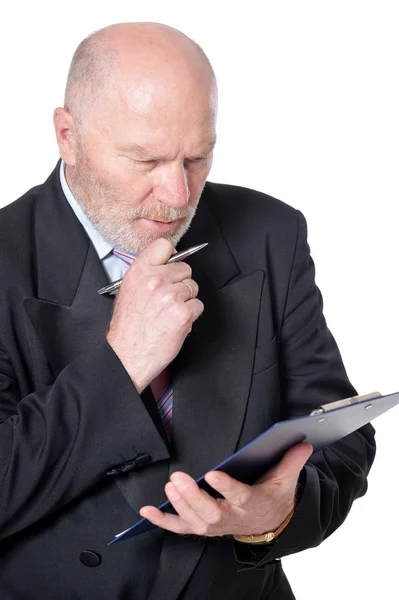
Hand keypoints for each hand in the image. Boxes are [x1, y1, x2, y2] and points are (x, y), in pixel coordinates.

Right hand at [106, 238, 203, 392]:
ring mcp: (171, 296)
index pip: (164, 246)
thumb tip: (165, 264)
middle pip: (185, 268)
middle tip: (169, 298)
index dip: (171, 256)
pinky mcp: (183, 313)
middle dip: (180, 283)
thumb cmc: (128, 328)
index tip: (171, 265)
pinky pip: (198, 305)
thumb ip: (146, 274)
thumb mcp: (127, 291)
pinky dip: (191, 315)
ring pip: (193, 287)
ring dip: (186, 299)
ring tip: (170, 313)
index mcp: (139, 272)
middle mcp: (155, 281)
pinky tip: (176, 322)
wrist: (127, 355)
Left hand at [139, 442, 312, 536]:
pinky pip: (182, 528)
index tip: (214, 474)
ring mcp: (216, 525)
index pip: (239, 496)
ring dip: (180, 504)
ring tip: (169, 485)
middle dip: (194, 497)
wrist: (270, 523)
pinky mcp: (204, 527)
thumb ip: (292, 460)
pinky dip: (163, 521)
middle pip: (212, 512)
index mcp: (253, 503)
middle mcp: (233, 517)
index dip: (226, 488)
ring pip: (196, 521)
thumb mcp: (286, 479)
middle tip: (178, 478)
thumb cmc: (273, 497)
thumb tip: (303, 442)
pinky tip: (148, 511)